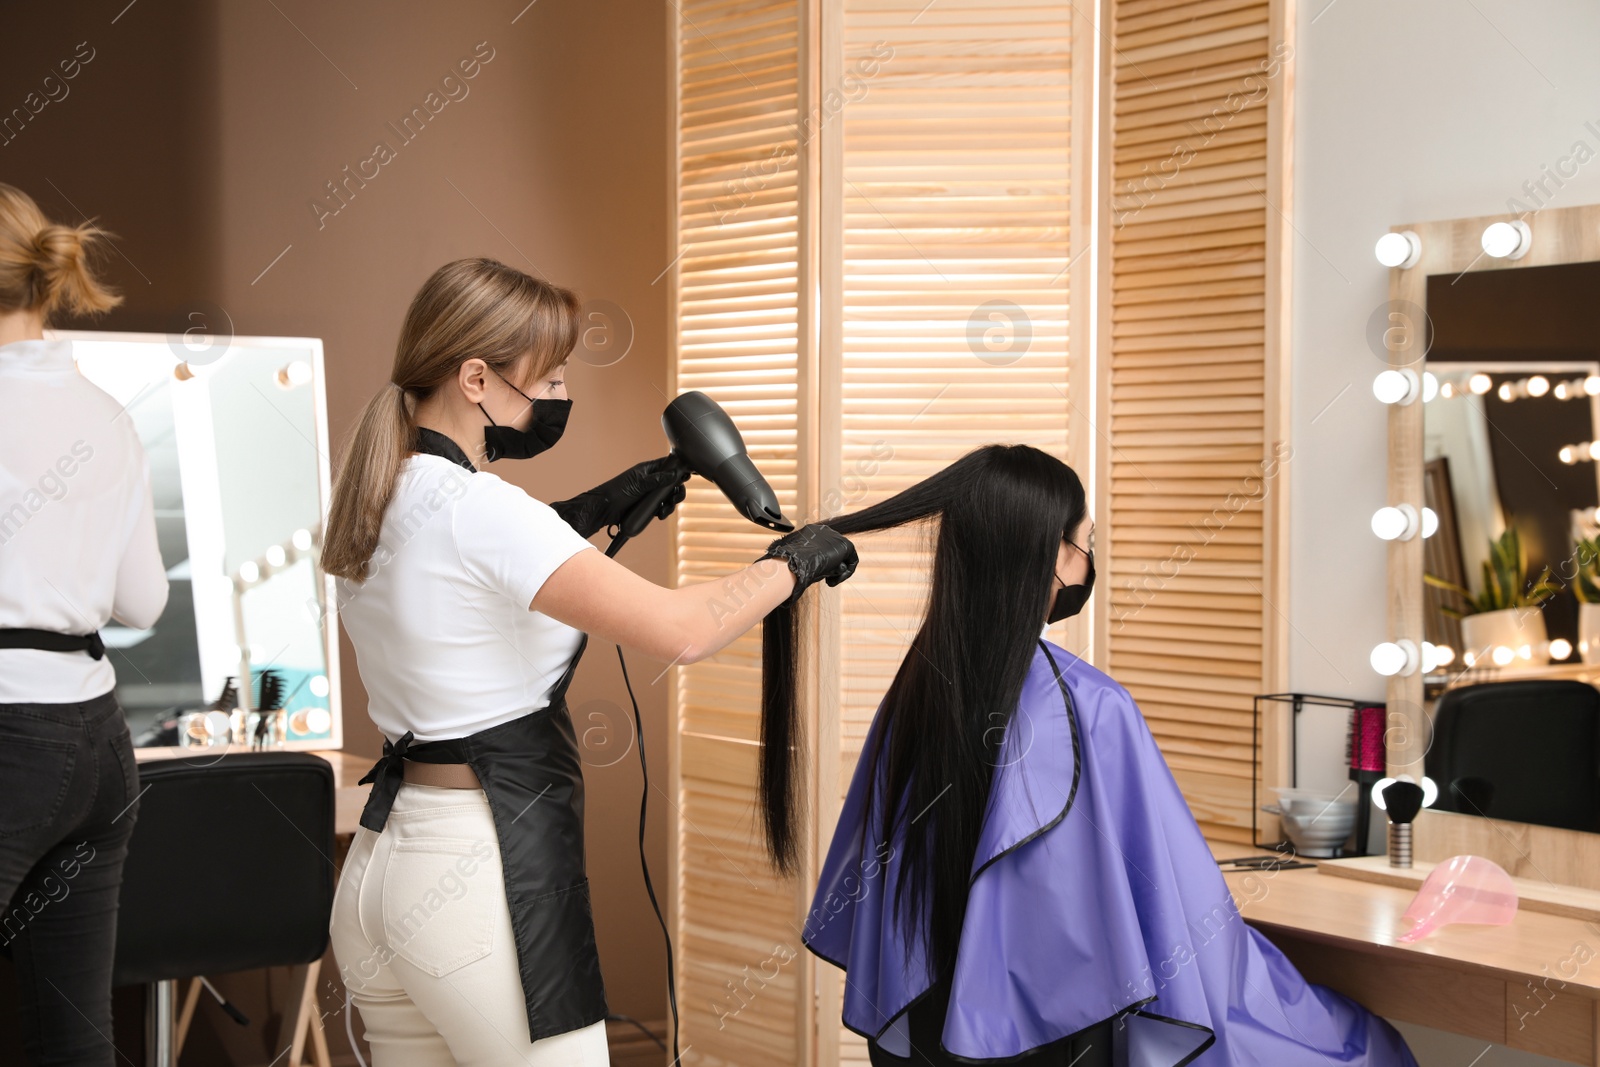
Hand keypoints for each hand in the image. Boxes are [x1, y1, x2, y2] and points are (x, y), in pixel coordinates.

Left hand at [550, 454, 691, 537]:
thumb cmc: (617, 492)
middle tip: (676, 498)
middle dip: (676, 491)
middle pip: (671, 483)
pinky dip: (663, 511)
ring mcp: (648, 494)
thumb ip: (658, 479)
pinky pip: (660, 507)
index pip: (668, 466)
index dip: (678, 470)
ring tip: (665, 511)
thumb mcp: (639, 484)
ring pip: (667, 497)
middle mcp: (650, 481)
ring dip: (670, 504)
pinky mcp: (646, 506)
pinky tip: (660, 515)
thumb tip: (676, 474)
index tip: (686, 477)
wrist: (603, 509)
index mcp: (648, 470)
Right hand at [757, 524, 857, 605]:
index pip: (822, 546)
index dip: (821, 562)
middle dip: (831, 566)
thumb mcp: (788, 560)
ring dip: (837, 571)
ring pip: (844, 556)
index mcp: (809, 532)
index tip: (816, 573)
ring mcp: (834, 536)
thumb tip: (779, 569)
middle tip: (823, 579)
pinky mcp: (844, 545)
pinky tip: (832, 582)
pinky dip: (846, 573)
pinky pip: (852, 560)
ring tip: (828, 582)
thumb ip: (793, 560)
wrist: (789, 565)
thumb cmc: (783, 565)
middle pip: (834, 550)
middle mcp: (822, 530)